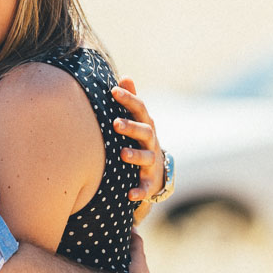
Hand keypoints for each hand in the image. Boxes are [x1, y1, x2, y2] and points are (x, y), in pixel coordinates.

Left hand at [111, 76, 164, 206]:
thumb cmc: (141, 139)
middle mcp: (151, 142)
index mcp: (146, 125)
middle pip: (145, 132)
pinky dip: (140, 191)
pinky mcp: (150, 182)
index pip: (140, 109)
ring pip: (146, 158)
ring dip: (135, 156)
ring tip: (122, 155)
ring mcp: (152, 162)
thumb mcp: (138, 120)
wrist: (158, 170)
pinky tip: (130, 195)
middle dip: (131, 127)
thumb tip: (124, 77)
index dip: (128, 99)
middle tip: (115, 123)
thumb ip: (131, 100)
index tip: (113, 91)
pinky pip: (146, 187)